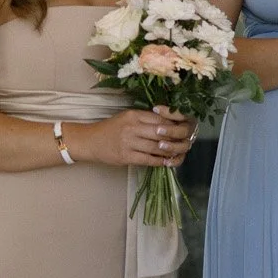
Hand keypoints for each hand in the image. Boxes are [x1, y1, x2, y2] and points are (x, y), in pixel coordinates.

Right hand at [67, 106, 195, 167]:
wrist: (91, 141)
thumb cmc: (111, 129)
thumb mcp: (128, 118)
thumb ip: (146, 119)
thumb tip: (169, 125)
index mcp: (134, 115)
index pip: (161, 119)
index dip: (174, 125)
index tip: (184, 130)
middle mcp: (132, 127)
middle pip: (161, 133)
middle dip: (176, 139)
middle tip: (186, 142)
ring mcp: (129, 142)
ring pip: (156, 148)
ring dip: (169, 152)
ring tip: (178, 153)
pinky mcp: (126, 156)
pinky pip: (148, 160)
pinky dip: (159, 161)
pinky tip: (166, 162)